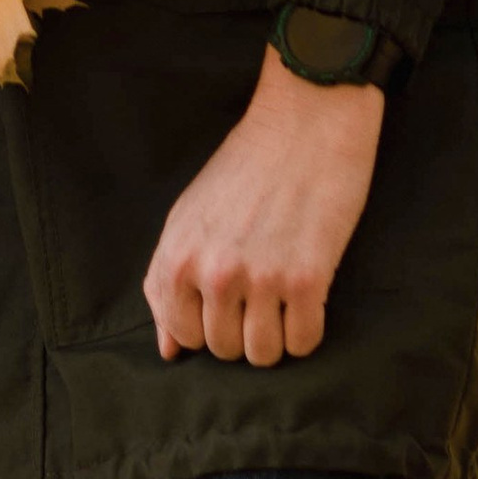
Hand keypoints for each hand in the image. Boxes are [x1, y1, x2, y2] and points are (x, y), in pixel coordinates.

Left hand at [143, 47, 384, 366]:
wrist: (304, 123)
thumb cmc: (246, 166)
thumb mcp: (190, 215)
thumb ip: (169, 280)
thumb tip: (169, 350)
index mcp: (179, 254)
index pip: (181, 333)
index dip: (204, 326)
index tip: (223, 304)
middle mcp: (214, 272)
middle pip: (223, 349)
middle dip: (240, 331)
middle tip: (258, 295)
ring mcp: (261, 278)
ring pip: (263, 355)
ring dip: (275, 337)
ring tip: (282, 301)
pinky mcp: (308, 280)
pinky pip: (303, 343)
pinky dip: (306, 331)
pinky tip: (307, 300)